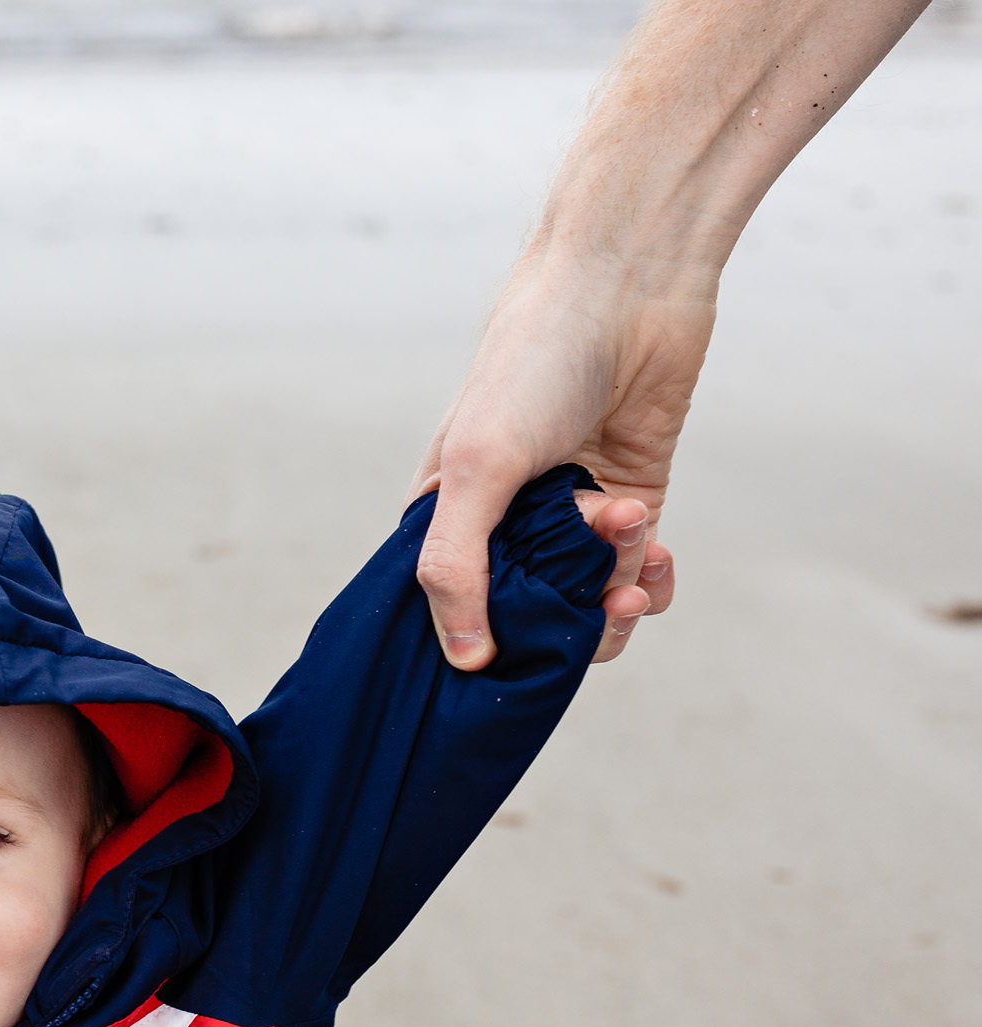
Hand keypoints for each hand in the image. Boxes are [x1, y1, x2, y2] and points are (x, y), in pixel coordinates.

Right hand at [404, 0, 927, 671]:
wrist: (627, 290)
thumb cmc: (531, 367)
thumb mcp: (477, 470)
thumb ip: (456, 569)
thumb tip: (465, 660)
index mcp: (446, 514)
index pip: (447, 609)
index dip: (477, 642)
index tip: (510, 657)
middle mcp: (506, 523)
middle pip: (527, 617)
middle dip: (564, 611)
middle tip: (595, 585)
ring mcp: (571, 517)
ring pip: (587, 605)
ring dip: (614, 589)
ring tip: (631, 538)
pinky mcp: (633, 503)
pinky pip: (637, 578)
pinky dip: (650, 582)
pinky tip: (655, 558)